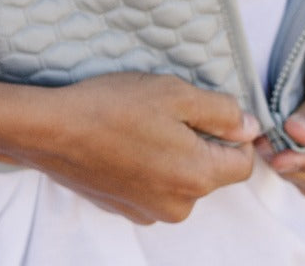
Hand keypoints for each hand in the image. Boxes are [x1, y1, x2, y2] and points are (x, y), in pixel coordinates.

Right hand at [20, 73, 259, 223]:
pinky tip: (125, 142)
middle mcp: (178, 205)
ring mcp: (149, 212)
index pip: (242, 163)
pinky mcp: (125, 209)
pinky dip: (148, 166)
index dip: (234, 133)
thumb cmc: (114, 107)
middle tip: (168, 110)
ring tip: (142, 124)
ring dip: (172, 153)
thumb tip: (250, 127)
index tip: (210, 110)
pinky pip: (154, 187)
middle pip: (210, 172)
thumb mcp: (175, 94)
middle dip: (199, 141)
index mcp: (197, 177)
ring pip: (181, 179)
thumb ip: (221, 112)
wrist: (54, 131)